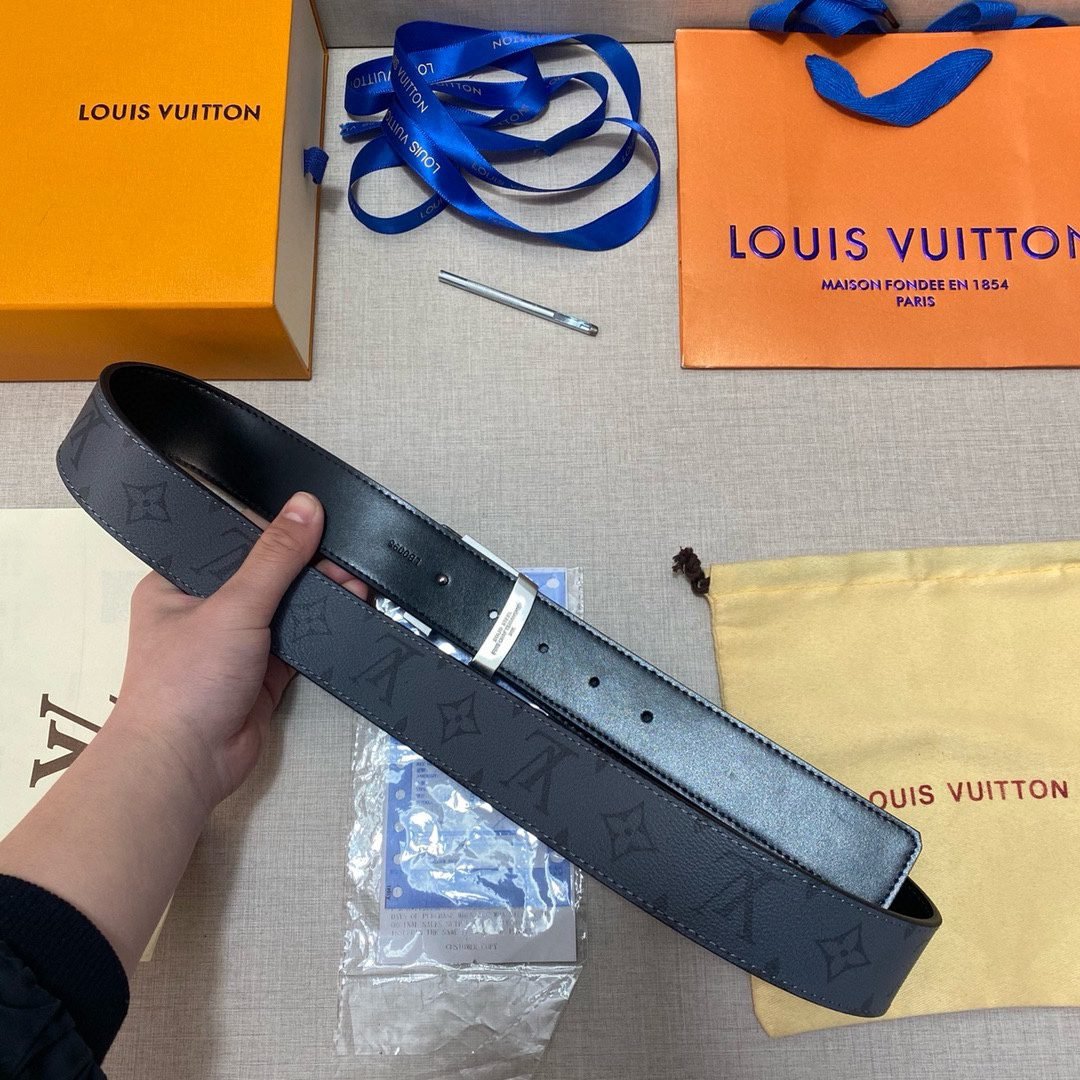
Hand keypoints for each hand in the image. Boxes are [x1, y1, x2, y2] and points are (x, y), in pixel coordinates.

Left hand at [111, 491, 366, 813]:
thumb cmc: (188, 680)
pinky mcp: (265, 674)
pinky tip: (354, 608)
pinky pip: (300, 642)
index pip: (230, 539)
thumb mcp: (234, 605)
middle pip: (265, 574)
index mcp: (178, 582)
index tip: (314, 512)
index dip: (272, 525)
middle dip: (307, 564)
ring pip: (286, 608)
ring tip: (360, 578)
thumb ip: (275, 557)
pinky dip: (326, 628)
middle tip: (348, 550)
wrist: (186, 764)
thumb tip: (306, 505)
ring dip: (321, 595)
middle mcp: (205, 609)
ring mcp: (236, 643)